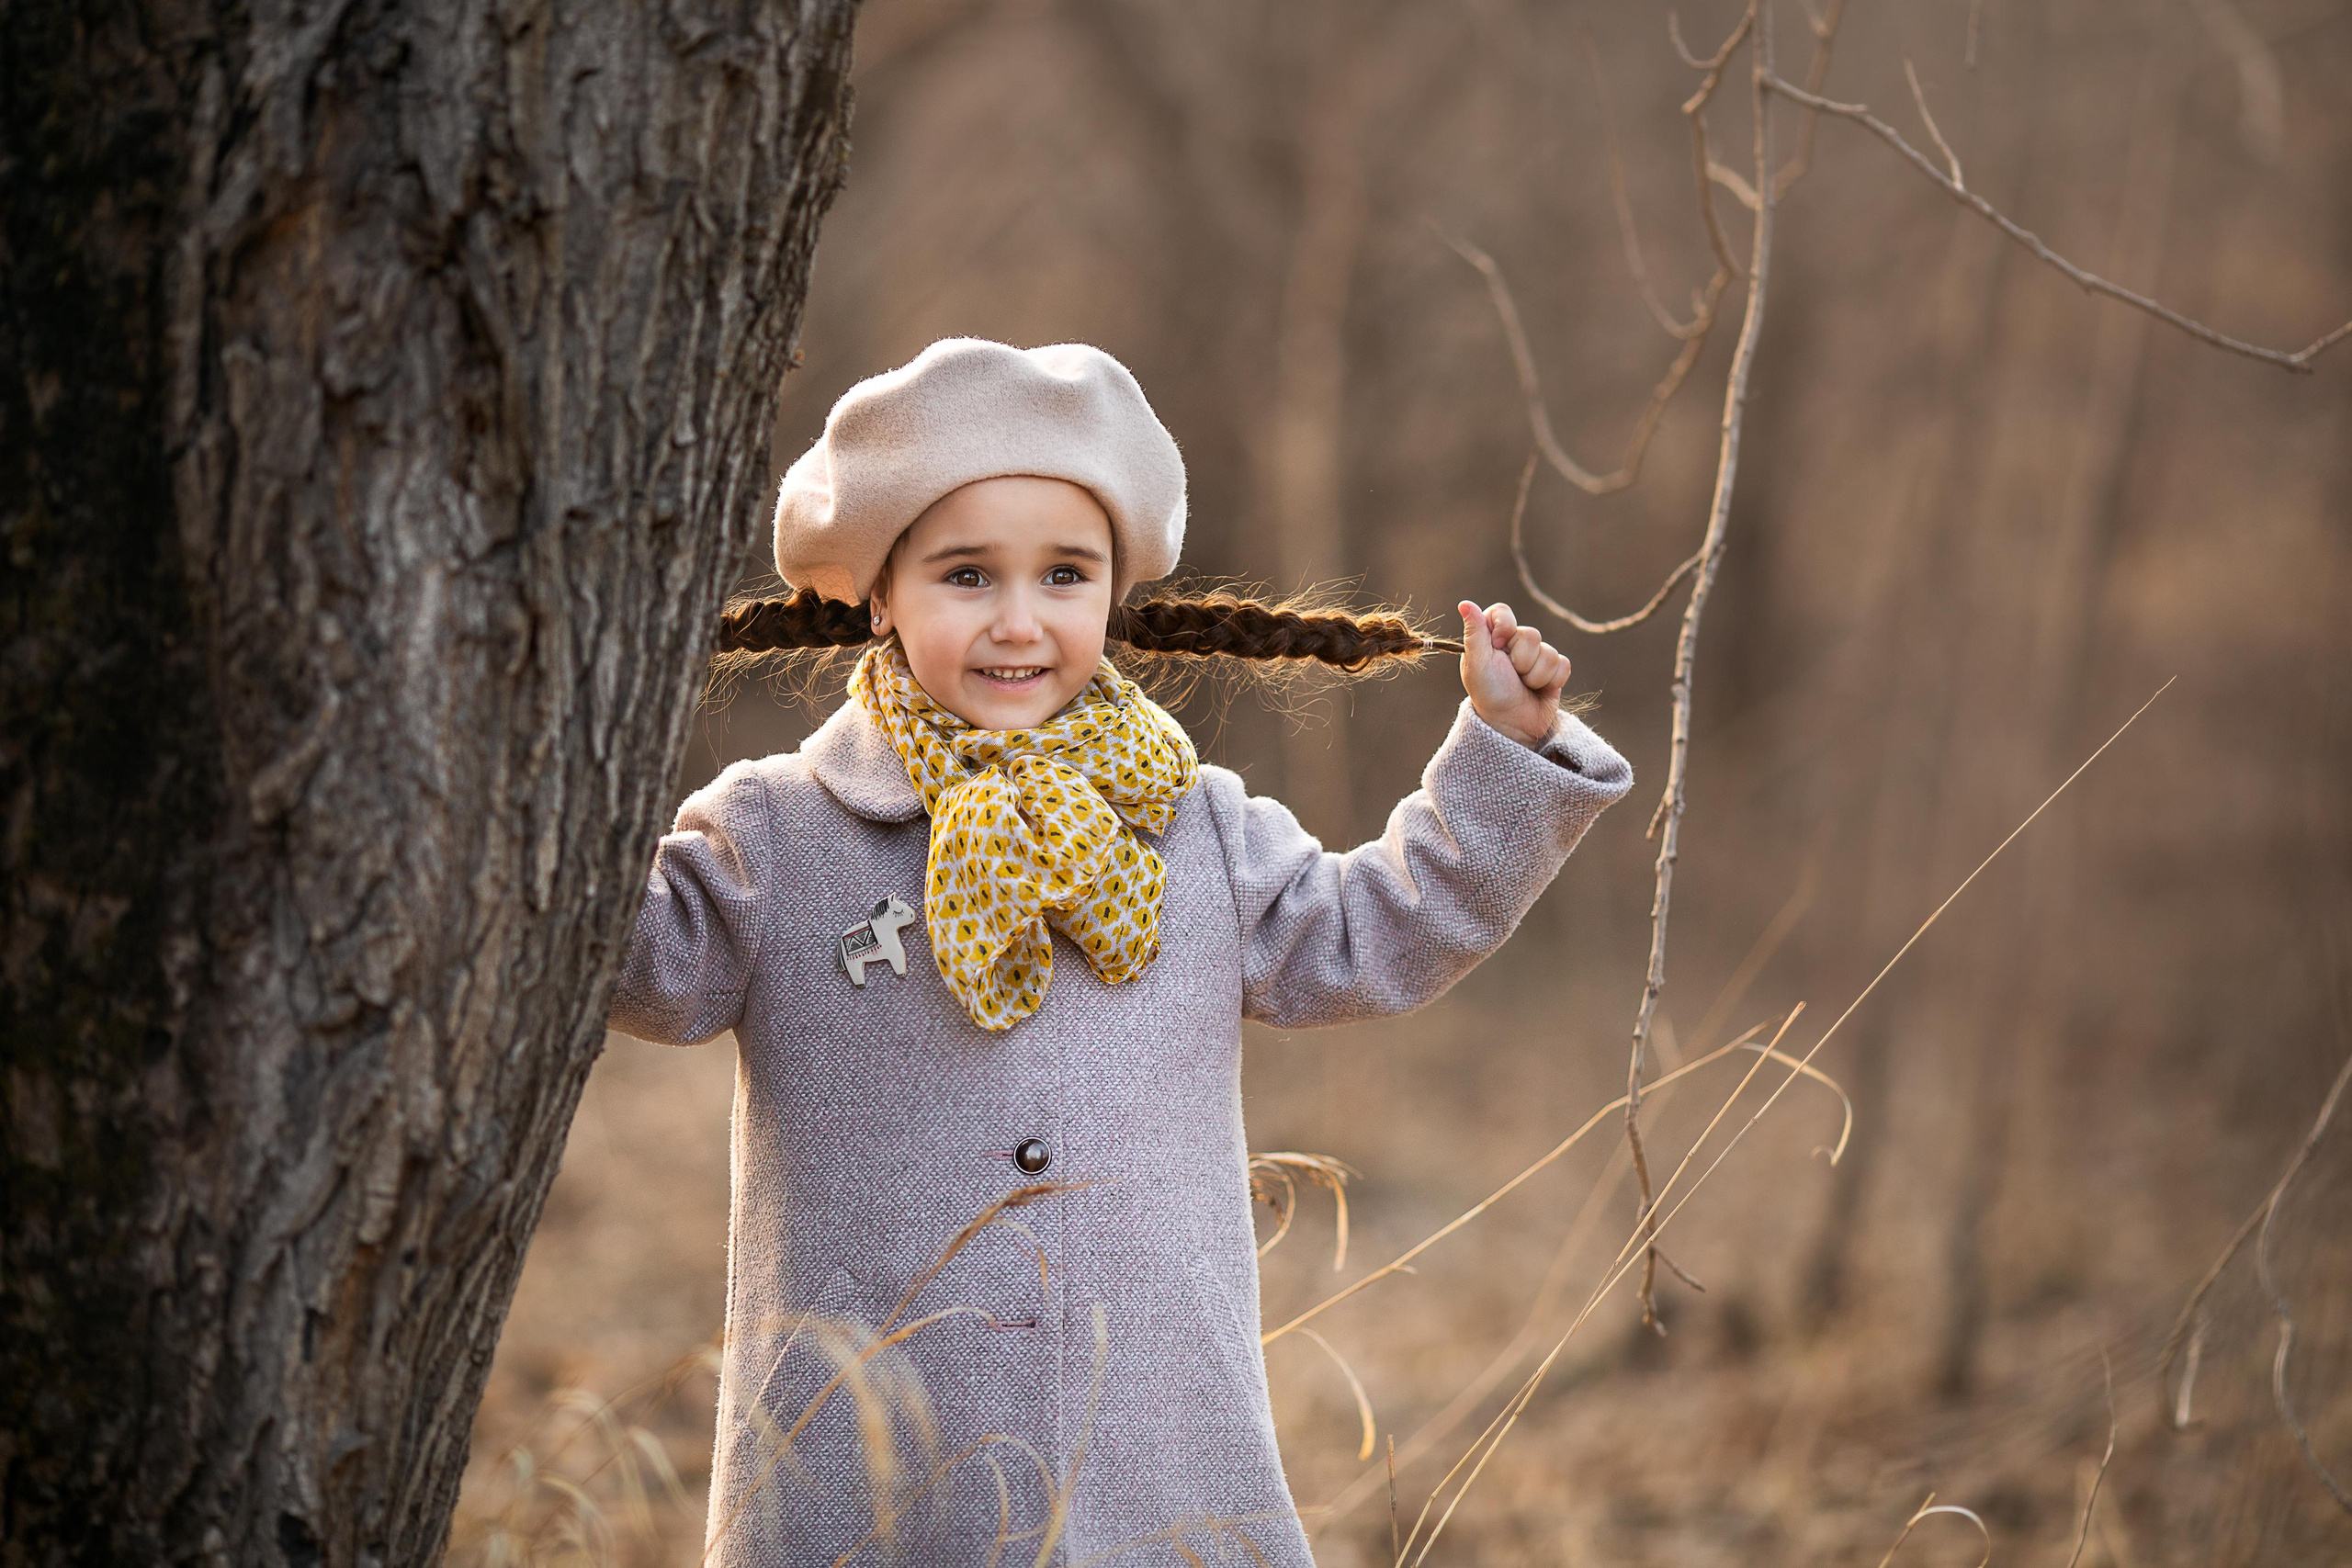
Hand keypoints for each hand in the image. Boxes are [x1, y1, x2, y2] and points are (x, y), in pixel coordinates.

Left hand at [1458, 600, 1568, 747]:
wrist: (1512, 725)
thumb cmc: (1490, 695)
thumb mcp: (1477, 664)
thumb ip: (1474, 633)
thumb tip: (1464, 603)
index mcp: (1491, 637)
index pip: (1502, 612)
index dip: (1505, 627)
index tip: (1498, 645)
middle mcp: (1513, 643)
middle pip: (1531, 634)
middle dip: (1521, 660)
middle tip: (1511, 675)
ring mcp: (1535, 657)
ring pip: (1549, 652)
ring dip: (1535, 675)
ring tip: (1523, 686)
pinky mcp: (1553, 671)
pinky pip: (1563, 665)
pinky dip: (1551, 681)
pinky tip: (1538, 690)